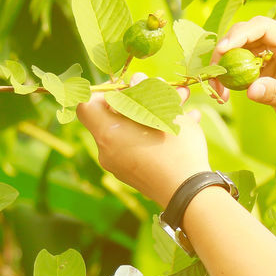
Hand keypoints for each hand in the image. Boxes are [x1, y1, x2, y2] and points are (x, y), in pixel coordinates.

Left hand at [76, 75, 209, 207]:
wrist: (190, 196)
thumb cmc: (177, 150)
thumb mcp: (166, 114)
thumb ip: (148, 93)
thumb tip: (136, 80)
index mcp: (108, 133)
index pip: (85, 106)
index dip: (102, 92)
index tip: (126, 88)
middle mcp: (107, 151)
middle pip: (114, 117)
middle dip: (141, 100)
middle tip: (165, 90)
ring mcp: (120, 166)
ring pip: (132, 131)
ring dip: (154, 115)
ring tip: (183, 106)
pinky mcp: (136, 176)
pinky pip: (140, 147)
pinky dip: (157, 135)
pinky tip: (187, 124)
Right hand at [212, 16, 275, 130]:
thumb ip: (274, 93)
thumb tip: (251, 90)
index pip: (263, 27)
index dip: (240, 35)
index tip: (222, 50)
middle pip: (247, 31)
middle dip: (227, 49)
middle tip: (214, 72)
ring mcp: (273, 48)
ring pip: (241, 44)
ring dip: (225, 63)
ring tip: (218, 88)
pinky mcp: (265, 59)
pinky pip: (242, 58)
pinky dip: (231, 71)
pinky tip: (225, 90)